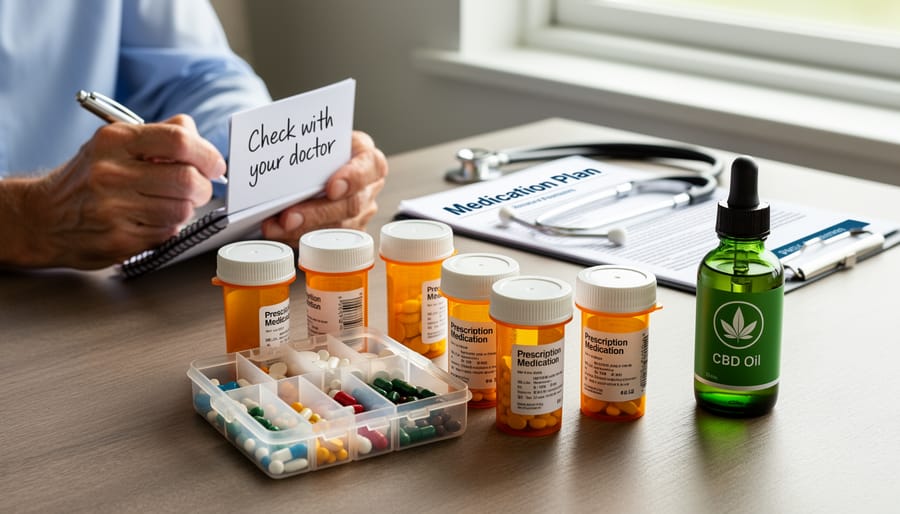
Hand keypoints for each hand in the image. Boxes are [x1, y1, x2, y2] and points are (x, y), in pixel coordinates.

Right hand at [3, 115, 225, 268]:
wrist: (42, 217)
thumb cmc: (88, 177)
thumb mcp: (115, 143)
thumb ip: (160, 135)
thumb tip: (199, 138)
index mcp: (116, 141)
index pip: (179, 140)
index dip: (208, 154)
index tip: (216, 165)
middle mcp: (112, 173)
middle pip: (187, 179)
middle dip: (204, 187)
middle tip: (200, 189)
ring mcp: (114, 209)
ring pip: (182, 209)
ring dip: (186, 208)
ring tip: (170, 204)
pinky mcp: (118, 240)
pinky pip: (167, 233)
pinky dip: (169, 227)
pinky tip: (151, 220)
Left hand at [261, 130, 388, 244]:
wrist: (316, 165)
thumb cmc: (319, 154)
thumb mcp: (317, 142)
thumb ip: (306, 145)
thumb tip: (270, 150)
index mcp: (368, 159)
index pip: (371, 166)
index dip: (353, 177)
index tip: (331, 187)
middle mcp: (369, 187)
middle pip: (352, 204)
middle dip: (317, 213)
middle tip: (288, 217)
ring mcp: (362, 212)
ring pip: (339, 228)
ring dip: (304, 230)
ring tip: (275, 227)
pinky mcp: (349, 231)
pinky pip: (329, 244)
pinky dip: (300, 238)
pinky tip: (281, 235)